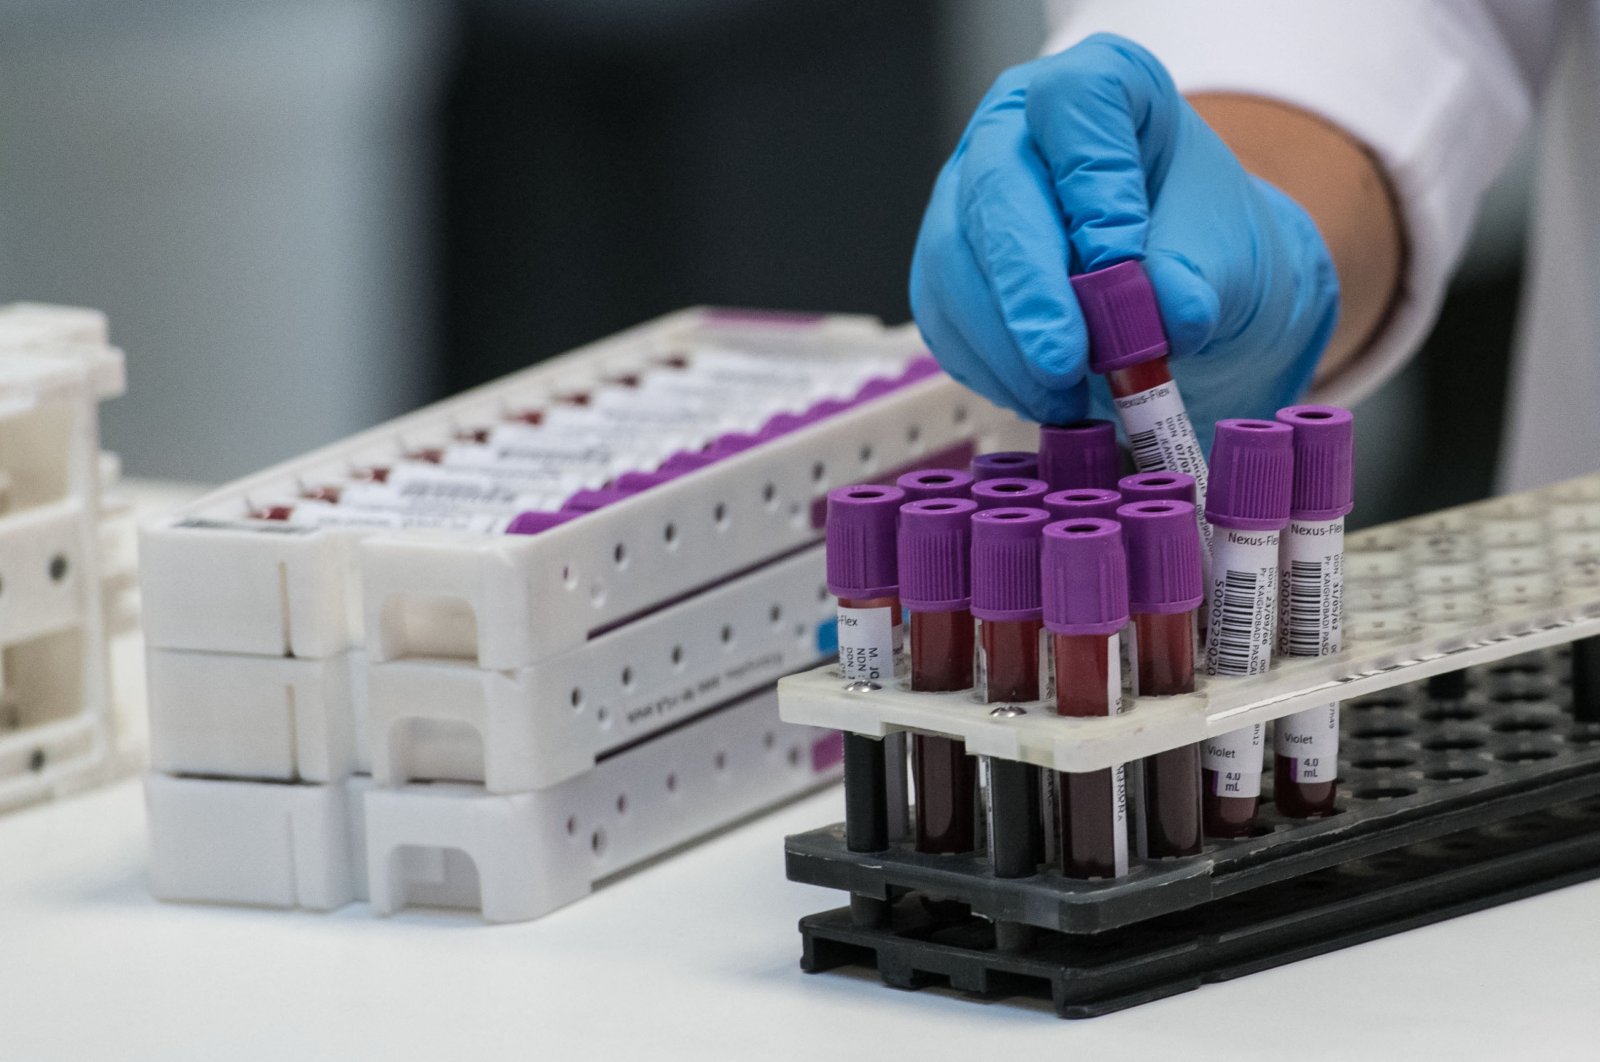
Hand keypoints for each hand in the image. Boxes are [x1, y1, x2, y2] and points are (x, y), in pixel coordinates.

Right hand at [910, 33, 1338, 435]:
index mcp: (1098, 86)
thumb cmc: (1199, 240)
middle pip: (995, 189)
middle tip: (1063, 362)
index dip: (1094, 185)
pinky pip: (943, 318)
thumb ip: (1199, 275)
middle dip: (1028, 287)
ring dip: (1006, 345)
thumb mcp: (1226, 247)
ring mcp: (965, 194)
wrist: (1178, 282)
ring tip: (1065, 397)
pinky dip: (989, 369)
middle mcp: (1014, 129)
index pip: (1075, 105)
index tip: (1124, 262)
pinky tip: (1037, 396)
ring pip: (953, 261)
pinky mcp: (943, 266)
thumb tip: (1171, 316)